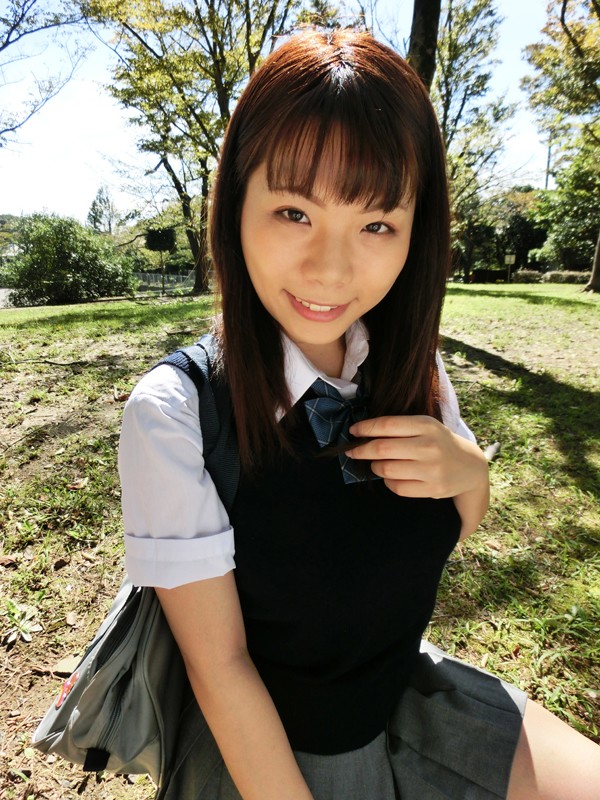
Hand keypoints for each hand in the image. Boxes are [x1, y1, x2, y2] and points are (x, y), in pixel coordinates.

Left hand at [346, 416, 488, 537]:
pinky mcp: (433, 489)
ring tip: (379, 464)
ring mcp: (432, 469)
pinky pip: (396, 487)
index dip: (364, 428)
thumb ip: (399, 428)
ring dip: (376, 467)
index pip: (386, 425)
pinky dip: (389, 482)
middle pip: (381, 449)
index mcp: (426, 425)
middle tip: (352, 451)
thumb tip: (362, 433)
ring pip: (386, 470)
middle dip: (361, 450)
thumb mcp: (425, 427)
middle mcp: (429, 446)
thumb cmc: (439, 443)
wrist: (469, 466)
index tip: (353, 432)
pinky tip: (395, 477)